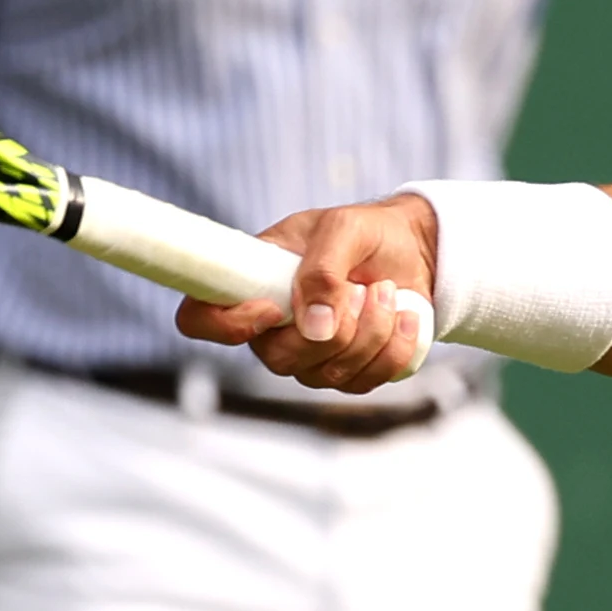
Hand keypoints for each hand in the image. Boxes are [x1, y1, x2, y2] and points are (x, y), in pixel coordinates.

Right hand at [178, 194, 439, 392]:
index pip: (199, 320)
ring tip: (387, 290)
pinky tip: (406, 317)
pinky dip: (394, 348)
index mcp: (250, 285)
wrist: (411, 250)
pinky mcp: (349, 372)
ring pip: (329, 373)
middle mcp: (271, 329)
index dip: (226, 325)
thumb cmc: (364, 233)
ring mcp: (308, 357)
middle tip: (363, 287)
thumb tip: (315, 327)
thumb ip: (323, 270)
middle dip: (335, 327)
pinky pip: (366, 381)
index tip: (273, 308)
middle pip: (279, 359)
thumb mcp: (343, 229)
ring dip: (371, 331)